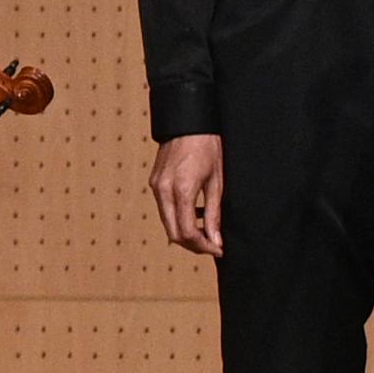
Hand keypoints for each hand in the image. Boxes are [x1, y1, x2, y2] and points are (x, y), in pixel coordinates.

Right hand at [151, 134, 225, 259]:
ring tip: (206, 231)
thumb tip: (215, 239)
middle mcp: (163, 191)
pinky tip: (195, 213)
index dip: (203, 246)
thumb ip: (213, 214)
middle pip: (173, 233)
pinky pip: (164, 209)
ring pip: (167, 223)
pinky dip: (178, 218)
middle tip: (212, 246)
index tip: (218, 249)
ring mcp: (156, 187)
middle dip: (193, 245)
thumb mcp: (217, 182)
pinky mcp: (154, 183)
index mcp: (181, 190)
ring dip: (185, 233)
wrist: (189, 124)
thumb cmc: (208, 147)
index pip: (187, 232)